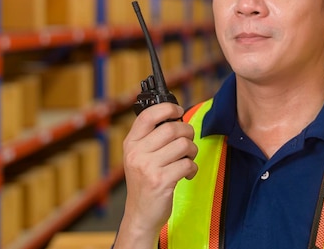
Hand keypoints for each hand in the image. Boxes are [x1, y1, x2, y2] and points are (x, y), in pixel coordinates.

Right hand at [113, 103, 197, 248]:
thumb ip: (151, 138)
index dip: (167, 108)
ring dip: (192, 151)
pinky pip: (187, 164)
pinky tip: (187, 174)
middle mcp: (136, 154)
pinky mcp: (161, 181)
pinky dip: (192, 168)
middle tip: (189, 140)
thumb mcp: (139, 157)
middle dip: (188, 132)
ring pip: (183, 145)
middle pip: (171, 128)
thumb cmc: (145, 183)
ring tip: (188, 158)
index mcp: (131, 144)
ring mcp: (148, 168)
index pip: (148, 116)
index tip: (178, 111)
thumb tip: (175, 117)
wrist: (140, 215)